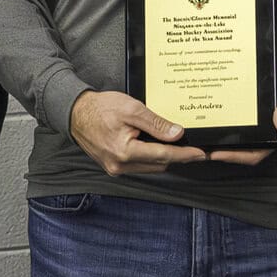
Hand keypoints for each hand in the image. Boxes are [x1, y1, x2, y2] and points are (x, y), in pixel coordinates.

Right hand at [68, 88, 206, 174]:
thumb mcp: (132, 109)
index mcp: (125, 152)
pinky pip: (139, 165)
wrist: (75, 113)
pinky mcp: (113, 167)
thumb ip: (155, 123)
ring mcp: (116, 168)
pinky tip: (155, 145)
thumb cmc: (100, 108)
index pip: (164, 156)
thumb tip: (177, 134)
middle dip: (176, 156)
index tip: (200, 154)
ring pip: (150, 167)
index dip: (185, 154)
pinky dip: (150, 157)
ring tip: (174, 143)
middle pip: (159, 164)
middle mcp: (120, 165)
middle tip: (191, 145)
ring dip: (163, 157)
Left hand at [206, 63, 276, 165]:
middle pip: (243, 150)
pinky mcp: (258, 114)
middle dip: (223, 152)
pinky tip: (216, 120)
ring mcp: (263, 124)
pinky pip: (242, 125)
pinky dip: (229, 126)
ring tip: (204, 138)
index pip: (254, 153)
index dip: (234, 157)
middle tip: (201, 148)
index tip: (216, 154)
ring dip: (224, 141)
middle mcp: (269, 132)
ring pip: (241, 139)